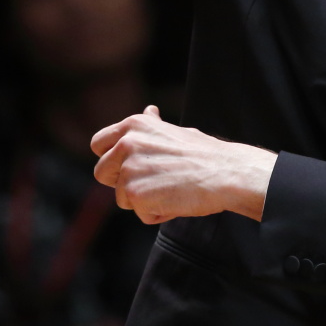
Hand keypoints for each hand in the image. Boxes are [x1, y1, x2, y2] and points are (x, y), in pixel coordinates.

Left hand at [91, 105, 275, 224]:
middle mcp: (126, 144)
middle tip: (155, 181)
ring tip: (172, 189)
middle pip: (102, 173)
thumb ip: (152, 126)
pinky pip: (140, 213)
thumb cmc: (205, 154)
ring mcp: (129, 169)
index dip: (110, 159)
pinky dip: (158, 214)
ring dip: (144, 200)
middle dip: (122, 183)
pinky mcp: (135, 194)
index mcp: (134, 125)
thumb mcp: (175, 131)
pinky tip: (177, 200)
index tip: (127, 166)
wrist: (227, 173)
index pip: (98, 144)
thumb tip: (148, 110)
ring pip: (122, 197)